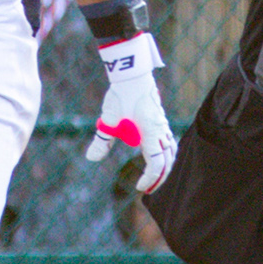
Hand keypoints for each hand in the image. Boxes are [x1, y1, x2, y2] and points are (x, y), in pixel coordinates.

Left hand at [84, 33, 175, 192]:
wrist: (132, 75)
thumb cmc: (120, 97)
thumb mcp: (108, 121)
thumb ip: (102, 141)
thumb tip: (91, 158)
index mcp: (150, 134)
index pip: (157, 164)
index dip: (150, 179)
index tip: (139, 187)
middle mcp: (160, 131)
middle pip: (168, 160)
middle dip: (160, 177)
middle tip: (148, 189)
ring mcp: (162, 125)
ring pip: (171, 150)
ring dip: (165, 165)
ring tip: (154, 175)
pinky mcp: (160, 119)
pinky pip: (168, 139)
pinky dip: (165, 152)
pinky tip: (155, 154)